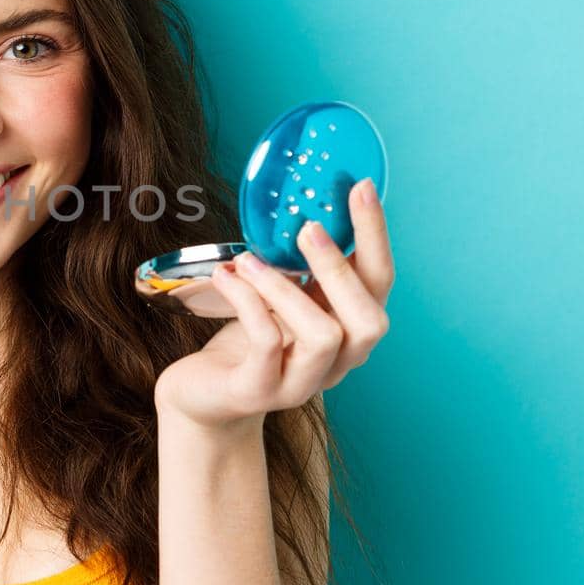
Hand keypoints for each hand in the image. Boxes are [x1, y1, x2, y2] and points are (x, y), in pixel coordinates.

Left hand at [153, 177, 394, 433]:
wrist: (204, 396)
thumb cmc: (247, 340)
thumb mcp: (283, 298)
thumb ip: (302, 267)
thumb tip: (307, 203)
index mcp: (347, 329)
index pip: (379, 282)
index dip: (375, 235)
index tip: (361, 187)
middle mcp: (337, 362)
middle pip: (370, 321)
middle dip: (340, 268)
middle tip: (308, 228)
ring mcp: (301, 383)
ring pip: (324, 336)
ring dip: (286, 288)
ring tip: (249, 259)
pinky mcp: (258, 392)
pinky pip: (268, 343)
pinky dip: (248, 302)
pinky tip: (227, 277)